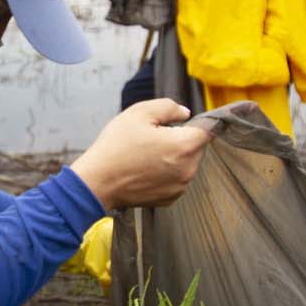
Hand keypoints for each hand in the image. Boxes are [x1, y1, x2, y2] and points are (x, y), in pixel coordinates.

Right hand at [69, 99, 212, 211]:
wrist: (97, 182)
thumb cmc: (116, 147)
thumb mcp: (139, 113)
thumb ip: (168, 107)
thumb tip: (184, 113)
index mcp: (184, 146)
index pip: (208, 129)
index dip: (199, 121)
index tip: (187, 120)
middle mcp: (188, 169)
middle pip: (196, 147)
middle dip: (181, 139)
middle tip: (154, 137)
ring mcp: (180, 187)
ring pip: (186, 163)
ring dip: (174, 156)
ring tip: (147, 154)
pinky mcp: (170, 198)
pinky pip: (176, 179)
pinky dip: (166, 172)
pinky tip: (145, 168)